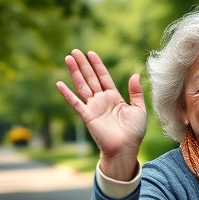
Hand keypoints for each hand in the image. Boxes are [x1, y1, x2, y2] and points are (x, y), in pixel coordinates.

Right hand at [55, 49, 146, 180]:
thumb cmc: (134, 132)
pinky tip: (59, 83)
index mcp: (114, 97)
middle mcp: (101, 100)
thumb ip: (136, 92)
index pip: (104, 77)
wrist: (126, 148)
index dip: (97, 65)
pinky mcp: (87, 116)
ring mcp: (93, 107)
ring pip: (82, 86)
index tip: (91, 53)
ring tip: (68, 59)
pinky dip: (67, 94)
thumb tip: (135, 74)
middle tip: (75, 51)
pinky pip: (75, 103)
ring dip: (75, 73)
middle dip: (83, 65)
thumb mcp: (139, 109)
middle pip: (91, 78)